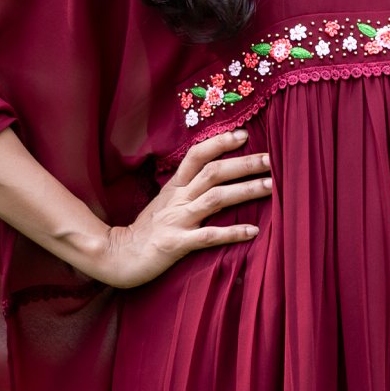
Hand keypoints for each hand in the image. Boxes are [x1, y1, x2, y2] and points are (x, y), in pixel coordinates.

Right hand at [85, 127, 273, 288]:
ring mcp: (177, 220)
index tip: (245, 135)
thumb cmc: (147, 230)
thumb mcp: (165, 203)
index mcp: (174, 187)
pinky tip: (254, 231)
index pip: (197, 155)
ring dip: (245, 191)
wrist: (117, 255)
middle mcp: (177, 199)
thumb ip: (187, 189)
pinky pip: (208, 236)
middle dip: (244, 164)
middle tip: (272, 160)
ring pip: (215, 198)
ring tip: (271, 186)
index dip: (220, 142)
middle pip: (213, 173)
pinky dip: (232, 233)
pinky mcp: (177, 244)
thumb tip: (215, 176)